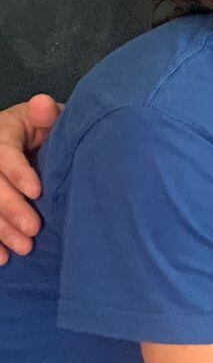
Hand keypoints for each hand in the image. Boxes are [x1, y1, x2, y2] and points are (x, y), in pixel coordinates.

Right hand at [0, 94, 61, 263]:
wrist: (52, 143)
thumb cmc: (57, 131)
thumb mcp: (57, 120)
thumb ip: (49, 117)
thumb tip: (42, 103)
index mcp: (4, 130)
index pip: (3, 150)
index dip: (17, 171)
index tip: (37, 191)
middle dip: (9, 207)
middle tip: (34, 229)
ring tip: (23, 248)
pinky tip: (2, 258)